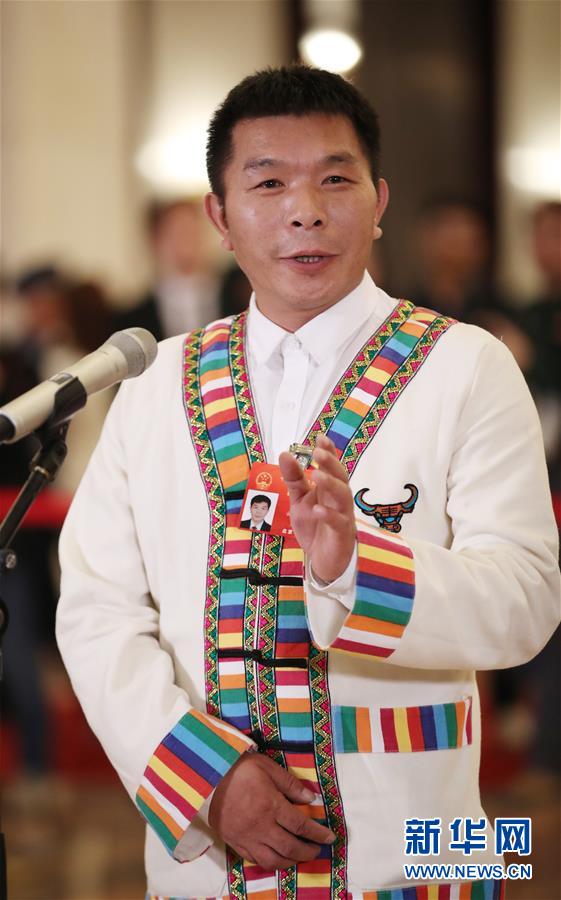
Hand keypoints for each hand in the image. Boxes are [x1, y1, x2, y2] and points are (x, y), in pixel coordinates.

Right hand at [208, 752, 334, 869]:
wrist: (206, 776)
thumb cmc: (239, 768)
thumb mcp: (267, 767)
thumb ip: (290, 784)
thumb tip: (311, 798)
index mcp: (270, 806)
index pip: (301, 825)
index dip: (318, 834)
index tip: (330, 837)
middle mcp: (260, 826)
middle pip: (290, 848)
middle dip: (307, 852)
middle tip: (317, 850)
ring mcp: (246, 838)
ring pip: (273, 860)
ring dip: (290, 862)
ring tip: (299, 856)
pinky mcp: (234, 842)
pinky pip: (255, 860)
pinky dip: (270, 862)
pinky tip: (276, 857)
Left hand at [279, 433, 355, 582]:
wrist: (321, 559)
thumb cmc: (315, 526)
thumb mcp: (299, 500)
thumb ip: (294, 478)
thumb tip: (285, 453)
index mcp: (329, 489)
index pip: (332, 467)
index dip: (329, 452)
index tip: (320, 438)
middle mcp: (339, 499)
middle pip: (340, 477)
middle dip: (330, 464)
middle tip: (318, 453)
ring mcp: (343, 515)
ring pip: (343, 496)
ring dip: (331, 484)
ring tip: (317, 475)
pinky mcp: (341, 534)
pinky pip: (338, 522)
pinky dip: (328, 515)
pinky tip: (318, 509)